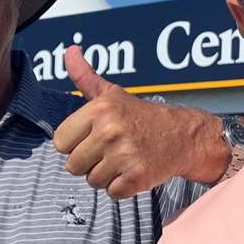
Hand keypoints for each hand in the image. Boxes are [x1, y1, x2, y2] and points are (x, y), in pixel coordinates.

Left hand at [53, 46, 226, 197]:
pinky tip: (132, 170)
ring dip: (105, 175)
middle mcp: (110, 131)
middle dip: (89, 161)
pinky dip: (121, 186)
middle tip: (111, 150)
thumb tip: (68, 50)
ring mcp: (124, 156)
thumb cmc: (142, 116)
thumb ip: (84, 76)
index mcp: (99, 110)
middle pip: (73, 165)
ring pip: (92, 180)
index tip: (93, 137)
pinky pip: (111, 193)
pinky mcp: (136, 178)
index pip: (60, 142)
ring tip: (122, 159)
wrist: (183, 136)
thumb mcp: (112, 94)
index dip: (75, 142)